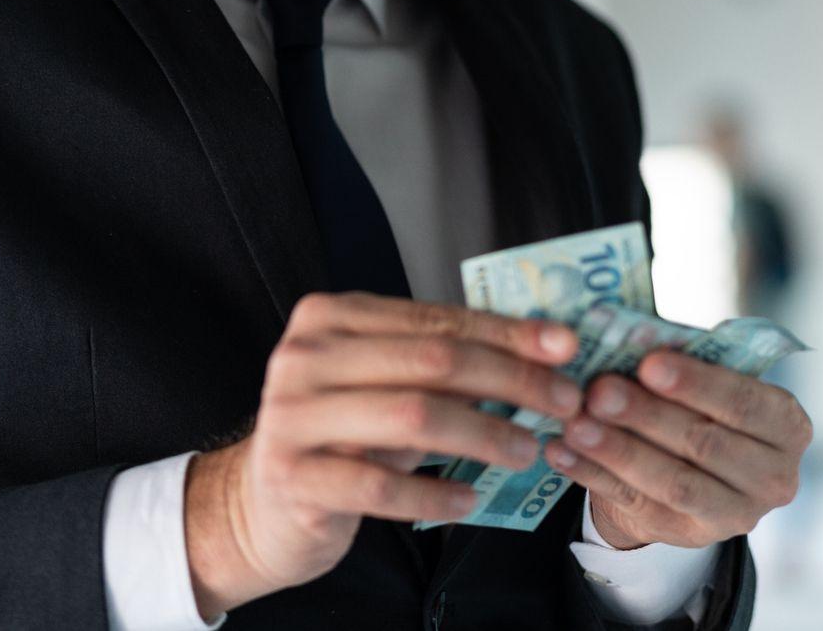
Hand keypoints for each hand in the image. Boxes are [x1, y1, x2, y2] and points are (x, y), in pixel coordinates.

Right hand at [183, 291, 582, 617]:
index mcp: (330, 318)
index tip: (564, 346)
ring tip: (528, 450)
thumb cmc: (337, 438)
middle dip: (510, 379)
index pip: (436, 319)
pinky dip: (434, 490)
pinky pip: (379, 484)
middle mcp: (305, 357)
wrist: (258, 505)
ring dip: (484, 432)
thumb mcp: (381, 387)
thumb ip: (439, 363)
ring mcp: (293, 416)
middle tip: (563, 401)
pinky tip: (471, 498)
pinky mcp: (293, 476)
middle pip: (431, 361)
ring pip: (412, 416)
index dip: (506, 332)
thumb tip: (538, 349)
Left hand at [543, 349, 810, 550]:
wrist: (696, 466)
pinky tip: (561, 450)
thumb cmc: (705, 402)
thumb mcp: (710, 379)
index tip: (648, 363)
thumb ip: (683, 359)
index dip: (697, 384)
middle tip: (598, 390)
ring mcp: (734, 514)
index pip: (745, 404)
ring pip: (671, 481)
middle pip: (704, 443)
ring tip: (574, 422)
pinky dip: (593, 475)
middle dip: (646, 415)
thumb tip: (628, 334)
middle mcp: (773, 477)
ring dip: (617, 450)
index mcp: (788, 427)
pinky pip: (635, 504)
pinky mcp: (688, 536)